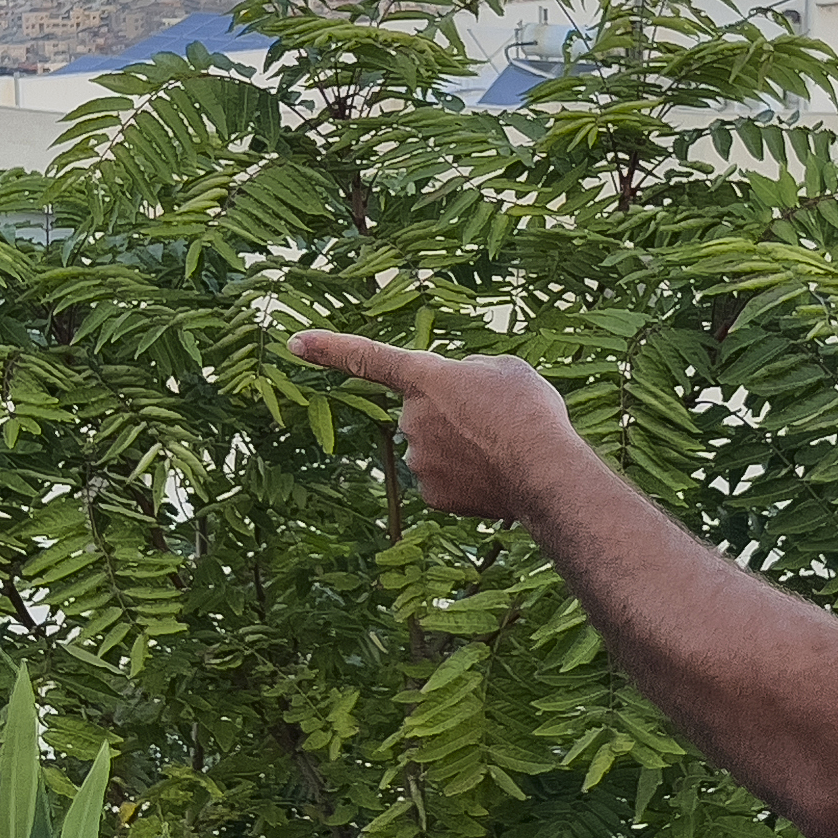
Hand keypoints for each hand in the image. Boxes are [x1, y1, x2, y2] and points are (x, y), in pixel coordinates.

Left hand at [288, 332, 589, 521]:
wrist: (544, 471)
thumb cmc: (530, 412)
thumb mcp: (506, 369)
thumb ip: (472, 372)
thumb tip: (462, 388)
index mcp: (426, 377)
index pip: (369, 357)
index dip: (329, 348)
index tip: (293, 342)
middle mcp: (411, 419)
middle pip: (424, 413)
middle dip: (451, 415)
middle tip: (494, 421)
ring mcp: (418, 460)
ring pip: (435, 449)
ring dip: (462, 447)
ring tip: (502, 448)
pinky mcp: (432, 495)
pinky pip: (445, 480)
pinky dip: (467, 479)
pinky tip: (494, 476)